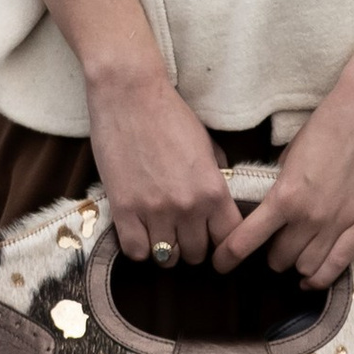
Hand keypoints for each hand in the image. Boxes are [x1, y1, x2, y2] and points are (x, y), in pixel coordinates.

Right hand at [85, 53, 240, 268]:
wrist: (129, 95)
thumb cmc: (170, 114)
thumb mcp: (207, 144)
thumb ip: (216, 177)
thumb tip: (220, 201)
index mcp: (213, 190)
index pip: (230, 239)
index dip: (223, 242)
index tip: (214, 238)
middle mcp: (188, 206)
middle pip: (198, 254)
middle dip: (193, 244)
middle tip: (184, 230)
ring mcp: (154, 211)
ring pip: (168, 258)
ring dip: (167, 248)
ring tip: (162, 231)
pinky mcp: (123, 210)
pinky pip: (137, 252)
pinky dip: (141, 247)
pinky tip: (141, 231)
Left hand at [219, 48, 353, 286]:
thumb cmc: (330, 122)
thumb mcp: (291, 153)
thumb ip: (280, 185)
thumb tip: (271, 205)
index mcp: (285, 195)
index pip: (245, 241)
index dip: (228, 257)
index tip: (222, 264)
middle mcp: (309, 217)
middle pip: (278, 259)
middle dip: (271, 255)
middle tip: (274, 244)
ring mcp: (339, 224)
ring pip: (306, 267)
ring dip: (296, 263)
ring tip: (297, 253)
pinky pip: (338, 266)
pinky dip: (320, 277)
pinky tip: (312, 278)